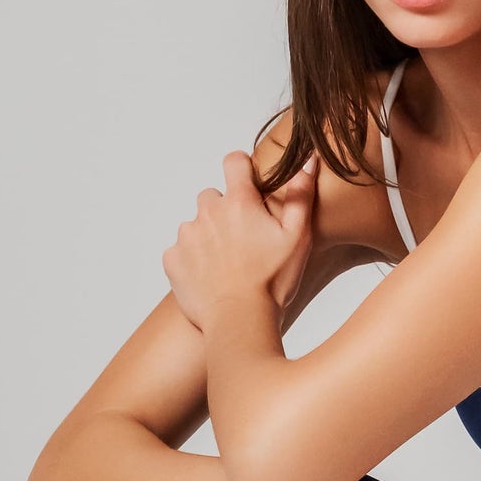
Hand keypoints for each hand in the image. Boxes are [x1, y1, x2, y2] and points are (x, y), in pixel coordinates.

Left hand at [163, 149, 319, 329]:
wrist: (239, 321)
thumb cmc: (272, 281)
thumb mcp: (298, 237)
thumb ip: (300, 195)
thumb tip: (308, 160)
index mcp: (239, 202)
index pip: (233, 161)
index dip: (242, 168)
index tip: (249, 183)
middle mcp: (208, 212)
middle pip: (213, 196)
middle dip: (226, 211)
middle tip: (244, 239)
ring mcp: (187, 235)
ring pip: (196, 224)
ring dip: (209, 236)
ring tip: (228, 262)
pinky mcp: (173, 259)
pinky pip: (181, 249)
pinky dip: (192, 258)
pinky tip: (211, 275)